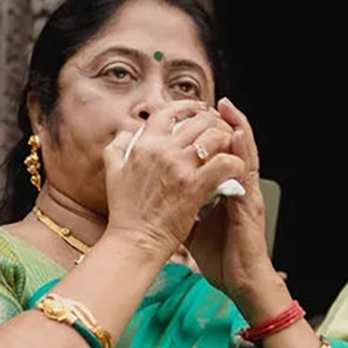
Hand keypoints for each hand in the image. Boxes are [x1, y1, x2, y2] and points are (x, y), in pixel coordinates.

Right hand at [101, 102, 244, 259]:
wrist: (135, 240)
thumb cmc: (126, 212)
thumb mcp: (113, 173)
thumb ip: (117, 148)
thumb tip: (125, 133)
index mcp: (144, 145)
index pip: (167, 113)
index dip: (186, 107)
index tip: (197, 110)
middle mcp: (162, 151)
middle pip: (198, 121)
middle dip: (214, 122)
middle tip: (220, 130)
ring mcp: (180, 167)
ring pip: (214, 136)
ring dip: (227, 139)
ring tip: (230, 147)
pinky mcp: (195, 186)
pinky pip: (224, 162)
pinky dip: (234, 162)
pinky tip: (234, 168)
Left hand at [187, 98, 275, 304]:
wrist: (239, 279)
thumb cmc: (220, 257)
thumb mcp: (193, 226)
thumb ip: (182, 206)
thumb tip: (159, 194)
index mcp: (221, 190)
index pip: (214, 155)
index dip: (205, 135)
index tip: (191, 116)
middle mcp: (235, 187)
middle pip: (228, 147)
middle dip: (218, 122)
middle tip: (209, 102)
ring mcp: (245, 192)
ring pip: (242, 152)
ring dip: (236, 126)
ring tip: (225, 105)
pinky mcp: (250, 202)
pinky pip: (248, 170)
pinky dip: (243, 149)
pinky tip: (237, 133)